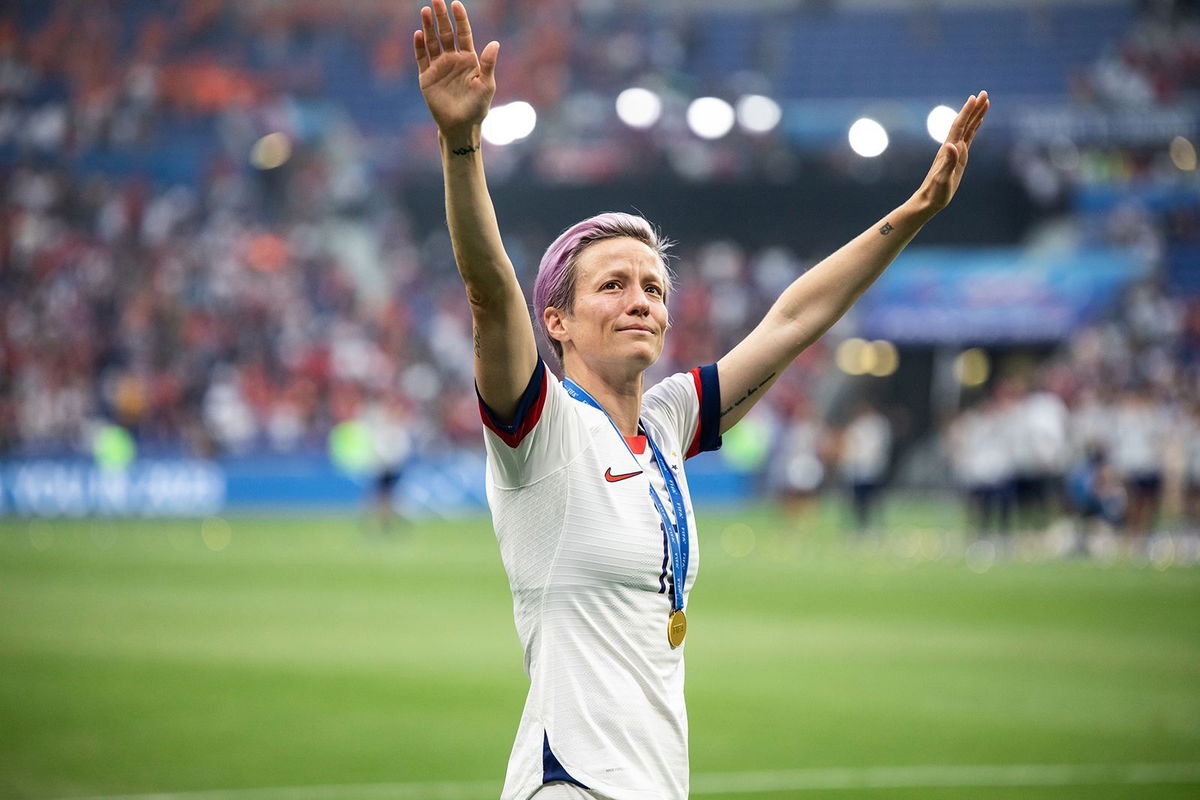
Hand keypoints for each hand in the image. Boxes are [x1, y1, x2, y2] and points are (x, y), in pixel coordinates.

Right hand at [413, 0, 499, 139]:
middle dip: (441, 17)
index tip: (456, 4)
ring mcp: (438, 67)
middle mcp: (452, 59)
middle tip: (436, 0)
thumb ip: (488, 64)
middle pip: (446, 33)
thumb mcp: (486, 85)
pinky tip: (418, 34)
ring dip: (428, 27)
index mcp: (468, 59)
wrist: (461, 126)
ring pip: (432, 42)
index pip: (463, 34)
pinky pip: (421, 58)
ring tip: (425, 11)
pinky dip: (419, 46)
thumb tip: (495, 43)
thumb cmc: (477, 107)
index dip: (460, 19)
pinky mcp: (426, 77)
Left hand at [912, 91, 989, 215]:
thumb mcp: (943, 178)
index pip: (959, 126)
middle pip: (964, 123)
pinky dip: (973, 128)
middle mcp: (952, 148)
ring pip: (967, 129)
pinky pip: (968, 139)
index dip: (967, 112)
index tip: (975, 98)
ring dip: (975, 115)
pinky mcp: (958, 159)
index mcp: (949, 150)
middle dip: (974, 108)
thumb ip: (948, 162)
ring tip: (984, 102)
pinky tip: (978, 123)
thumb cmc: (935, 192)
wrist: (928, 201)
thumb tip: (952, 145)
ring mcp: (955, 152)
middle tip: (984, 93)